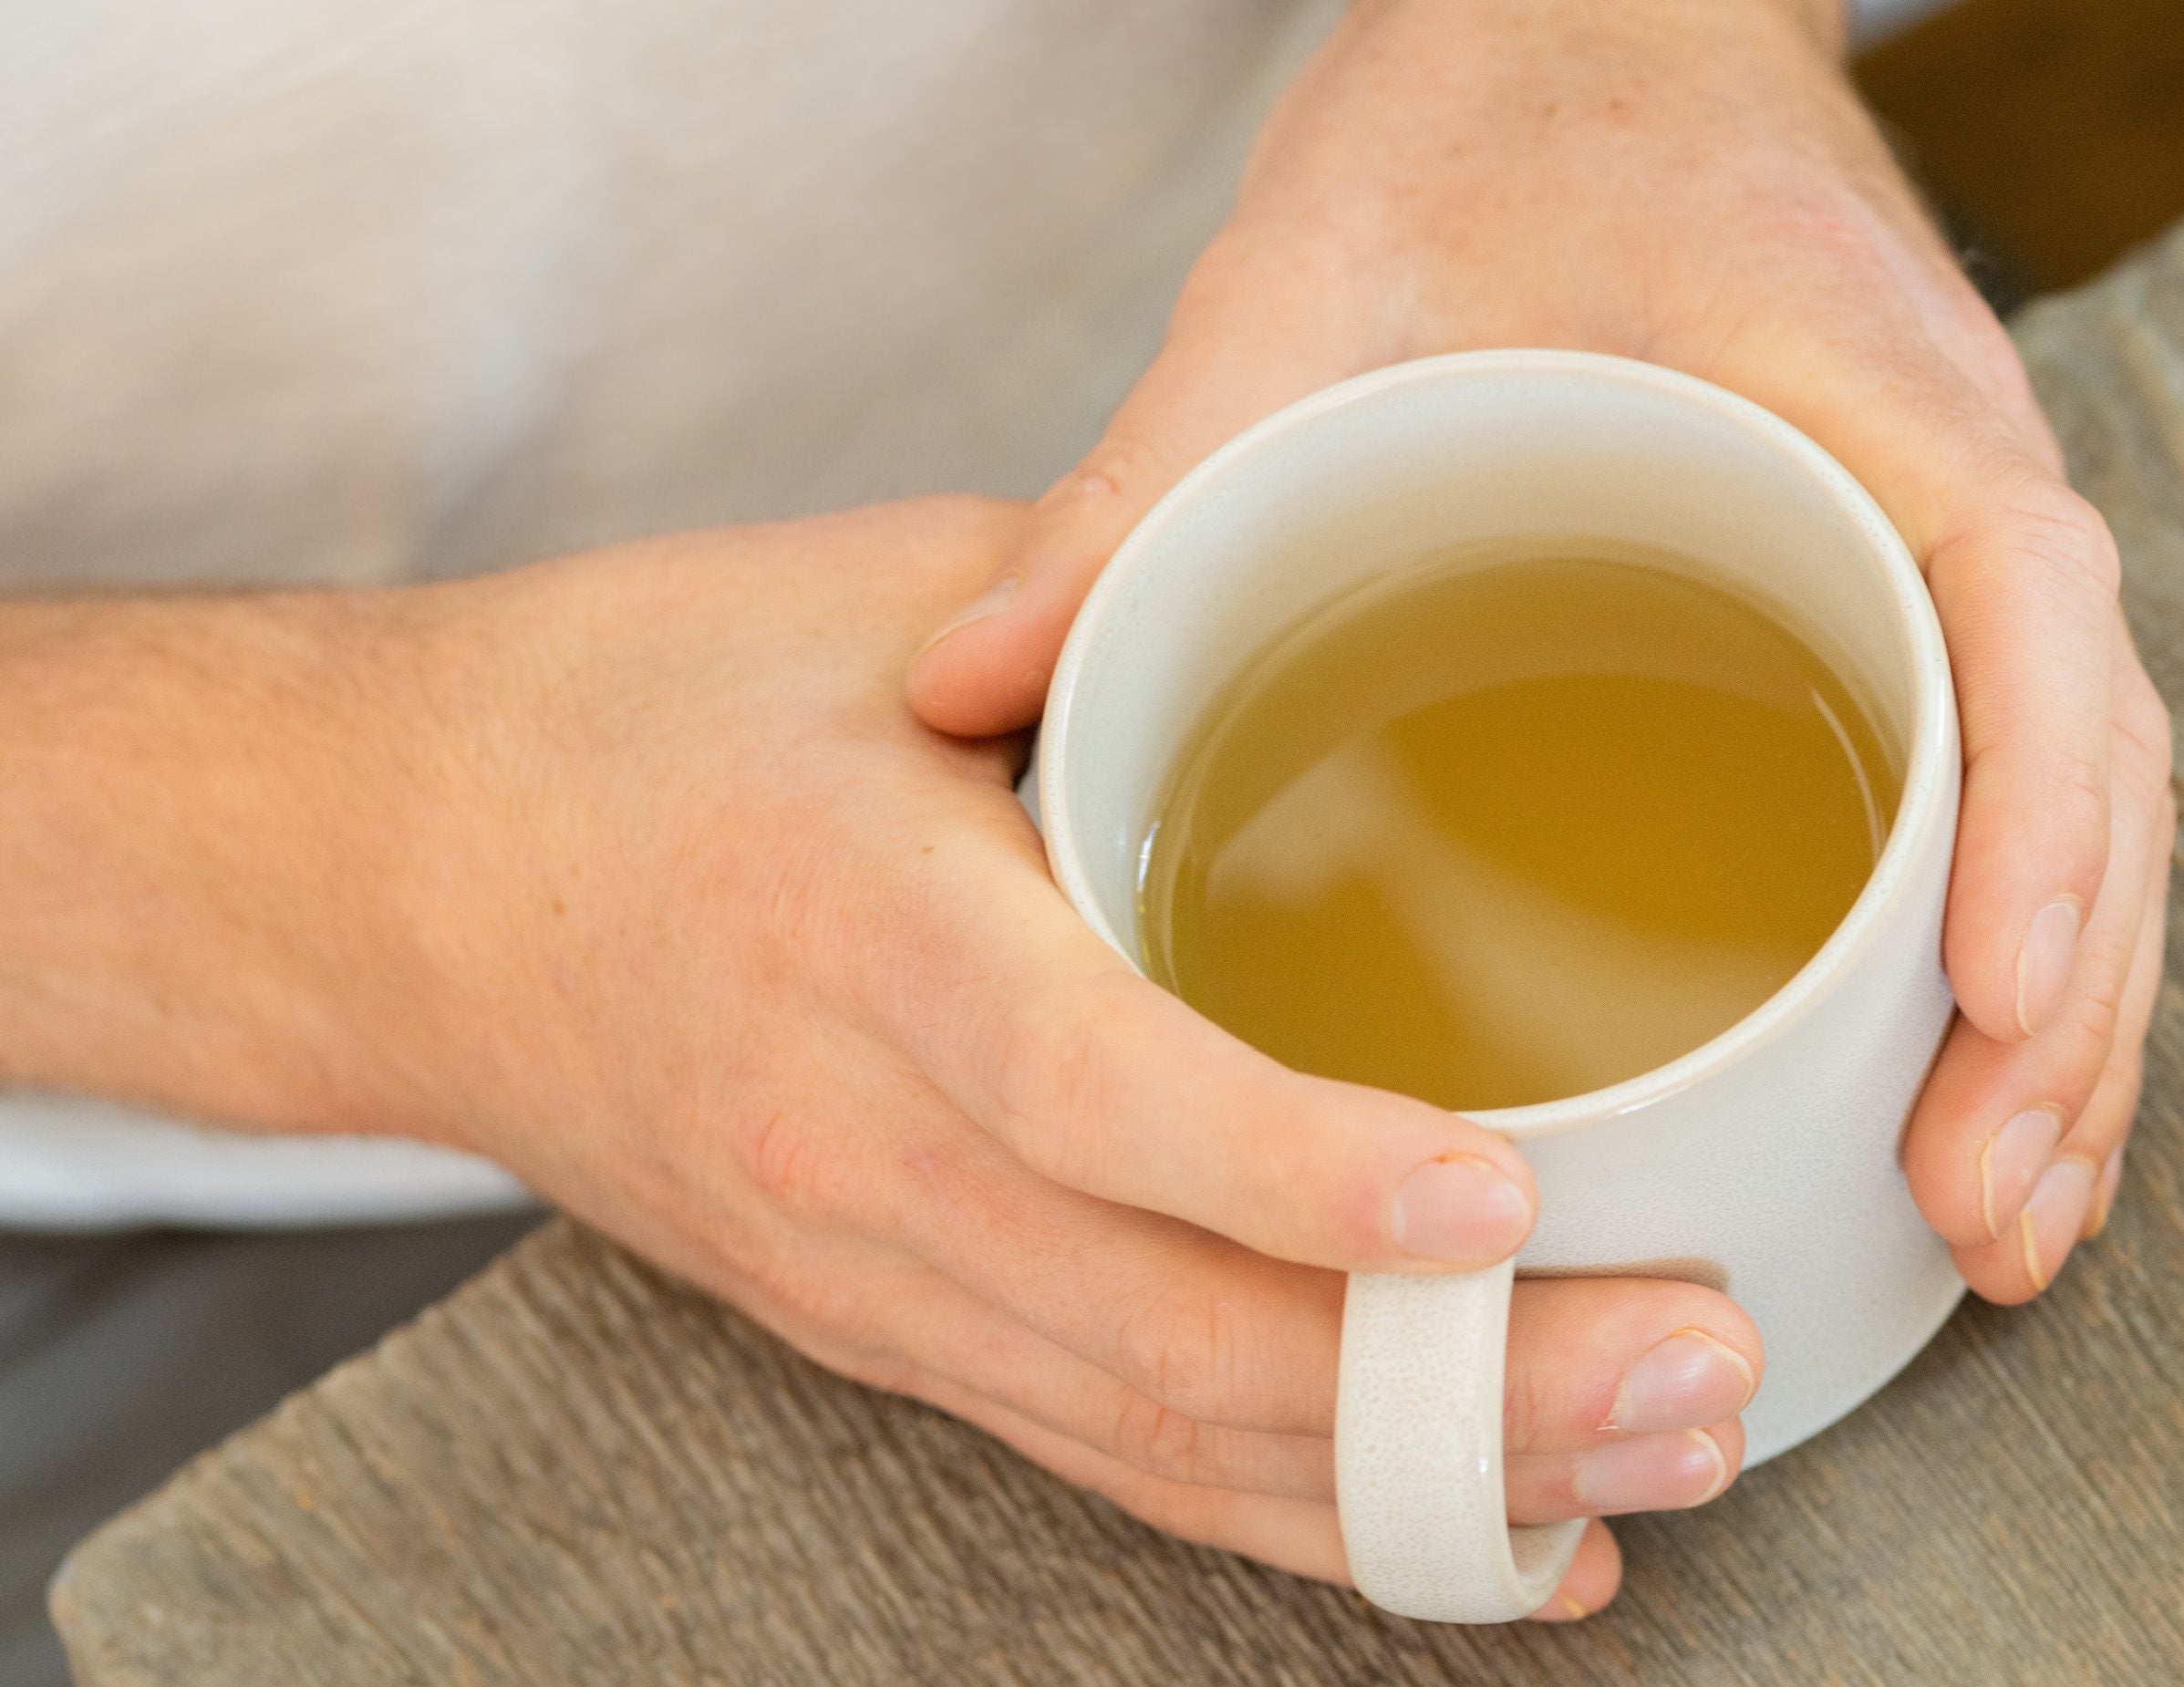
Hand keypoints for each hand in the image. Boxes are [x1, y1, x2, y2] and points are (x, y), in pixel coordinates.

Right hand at [0, 498, 1766, 1616]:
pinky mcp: (880, 1321)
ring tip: (1650, 1473)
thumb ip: (1102, 615)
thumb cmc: (628, 713)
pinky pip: (1102, 1451)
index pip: (1092, 1085)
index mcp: (860, 929)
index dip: (1296, 1168)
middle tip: (1696, 1376)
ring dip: (1411, 1485)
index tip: (1505, 1198)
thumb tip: (1341, 605)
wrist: (395, 878)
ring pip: (1154, 1437)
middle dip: (1451, 1389)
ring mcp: (867, 1268)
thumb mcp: (862, 602)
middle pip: (1166, 1332)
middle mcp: (862, 1144)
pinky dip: (1297, 1513)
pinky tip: (1476, 1533)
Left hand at [909, 0, 2174, 1305]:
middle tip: (1981, 1202)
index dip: (2036, 805)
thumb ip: (1152, 474)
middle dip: (2064, 1000)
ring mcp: (1930, 541)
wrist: (1576, 38)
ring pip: (2077, 795)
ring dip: (2061, 1018)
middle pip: (2087, 753)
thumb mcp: (1301, 289)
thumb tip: (969, 685)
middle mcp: (1933, 476)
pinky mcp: (1888, 593)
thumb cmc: (1476, 129)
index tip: (1982, 995)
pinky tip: (1944, 1093)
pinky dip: (2005, 944)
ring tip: (1991, 1211)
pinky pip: (2003, 781)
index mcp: (1844, 383)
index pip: (2019, 589)